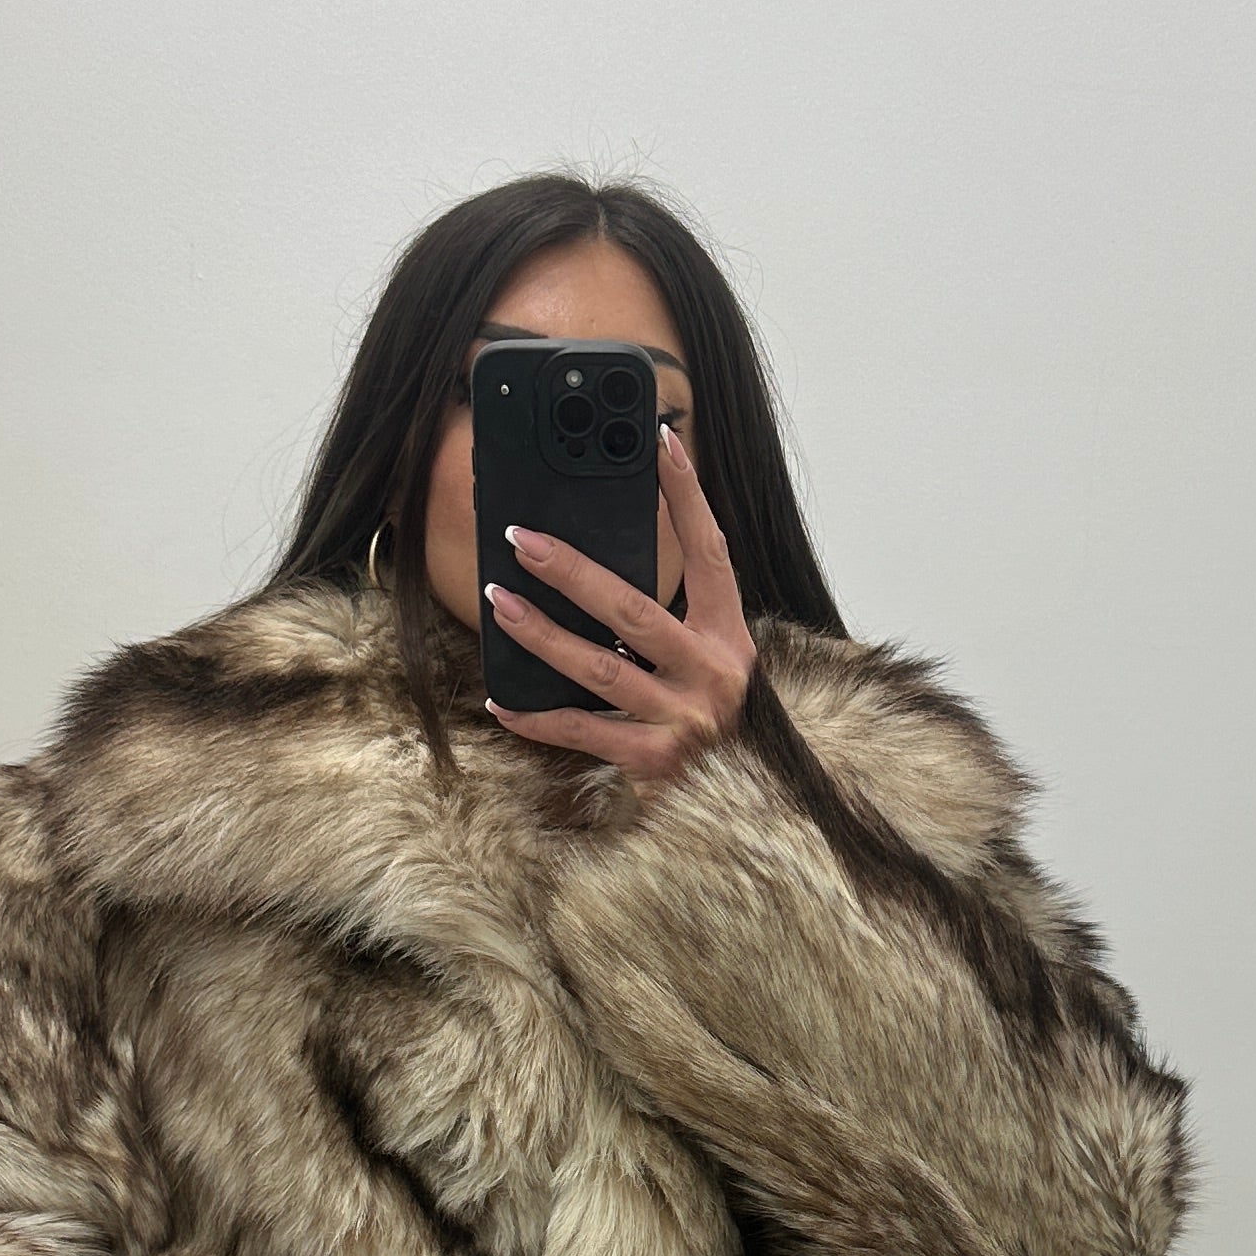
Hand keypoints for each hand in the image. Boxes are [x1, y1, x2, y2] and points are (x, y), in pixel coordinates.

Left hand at [482, 421, 751, 795]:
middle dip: (572, 571)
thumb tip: (602, 582)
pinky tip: (502, 702)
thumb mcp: (720, 669)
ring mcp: (683, 719)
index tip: (660, 445)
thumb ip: (678, 630)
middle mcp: (712, 673)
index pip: (710, 553)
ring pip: (597, 668)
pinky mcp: (655, 762)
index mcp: (731, 638)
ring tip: (497, 602)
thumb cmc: (727, 730)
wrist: (758, 810)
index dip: (686, 497)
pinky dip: (538, 718)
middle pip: (632, 609)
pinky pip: (582, 731)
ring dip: (541, 633)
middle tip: (522, 540)